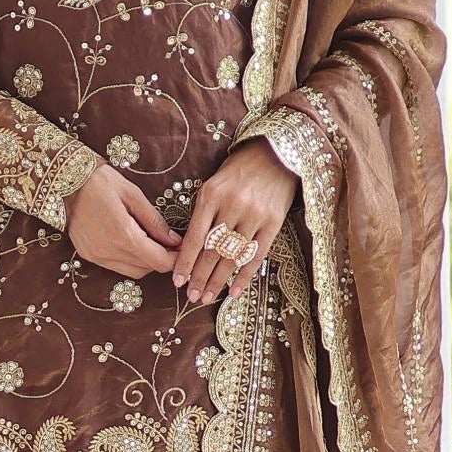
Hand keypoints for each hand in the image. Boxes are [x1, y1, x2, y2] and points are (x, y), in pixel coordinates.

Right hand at [65, 164, 181, 276]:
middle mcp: (109, 251)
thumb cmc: (101, 182)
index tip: (183, 248)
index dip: (176, 258)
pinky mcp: (87, 256)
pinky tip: (132, 242)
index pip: (158, 261)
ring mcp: (96, 256)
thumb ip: (155, 221)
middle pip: (147, 269)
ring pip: (132, 271)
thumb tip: (174, 240)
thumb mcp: (133, 195)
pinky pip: (116, 266)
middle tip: (170, 243)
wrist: (63, 181)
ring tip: (152, 242)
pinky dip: (129, 260)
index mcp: (123, 234)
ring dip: (146, 261)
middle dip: (162, 259)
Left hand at [174, 139, 296, 305]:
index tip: (177, 281)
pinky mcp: (273, 223)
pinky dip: (244, 276)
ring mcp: (254, 215)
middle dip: (199, 277)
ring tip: (207, 297)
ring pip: (232, 257)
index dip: (185, 262)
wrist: (275, 155)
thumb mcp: (212, 184)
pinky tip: (234, 292)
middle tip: (191, 296)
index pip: (194, 237)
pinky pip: (255, 256)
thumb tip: (188, 249)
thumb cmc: (238, 172)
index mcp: (211, 195)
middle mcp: (232, 206)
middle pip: (212, 251)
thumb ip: (202, 213)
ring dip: (218, 281)